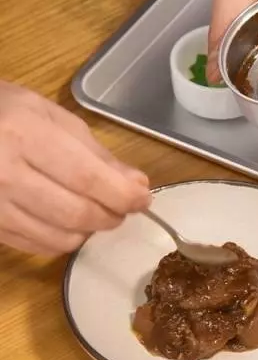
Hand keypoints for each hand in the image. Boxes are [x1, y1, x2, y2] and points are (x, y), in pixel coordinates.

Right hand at [0, 81, 150, 255]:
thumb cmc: (2, 112)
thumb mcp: (50, 117)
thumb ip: (96, 153)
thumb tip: (136, 185)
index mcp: (24, 135)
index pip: (87, 178)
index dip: (122, 195)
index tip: (143, 199)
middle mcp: (4, 173)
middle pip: (76, 213)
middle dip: (111, 215)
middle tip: (122, 208)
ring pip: (61, 238)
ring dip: (90, 230)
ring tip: (95, 211)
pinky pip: (38, 246)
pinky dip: (65, 239)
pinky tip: (67, 221)